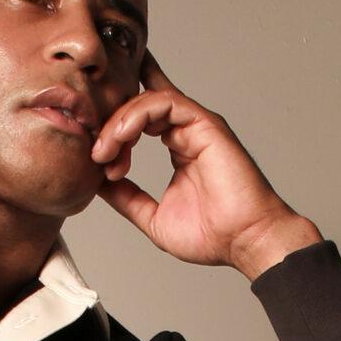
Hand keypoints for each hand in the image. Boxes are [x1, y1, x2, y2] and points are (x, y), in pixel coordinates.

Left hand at [90, 51, 322, 272]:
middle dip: (111, 126)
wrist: (244, 240)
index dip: (114, 127)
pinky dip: (138, 115)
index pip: (143, 117)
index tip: (97, 160)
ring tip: (105, 150)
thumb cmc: (212, 235)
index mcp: (178, 147)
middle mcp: (187, 131)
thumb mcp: (152, 216)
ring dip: (120, 122)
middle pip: (139, 105)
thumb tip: (98, 183)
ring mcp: (197, 125)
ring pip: (149, 100)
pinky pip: (165, 102)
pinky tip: (123, 138)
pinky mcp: (206, 124)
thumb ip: (127, 198)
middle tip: (97, 155)